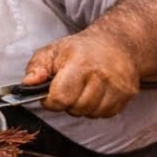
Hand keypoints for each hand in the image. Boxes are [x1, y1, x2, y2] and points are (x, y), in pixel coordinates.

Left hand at [21, 31, 141, 117]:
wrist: (117, 43)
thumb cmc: (81, 49)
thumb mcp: (53, 51)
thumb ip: (36, 68)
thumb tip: (27, 84)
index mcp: (79, 63)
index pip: (60, 98)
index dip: (51, 100)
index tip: (50, 93)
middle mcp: (101, 75)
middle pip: (76, 108)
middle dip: (68, 103)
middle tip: (70, 88)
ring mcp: (117, 86)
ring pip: (92, 114)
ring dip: (83, 107)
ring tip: (84, 89)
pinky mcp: (128, 94)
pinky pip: (106, 114)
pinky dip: (98, 108)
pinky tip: (97, 92)